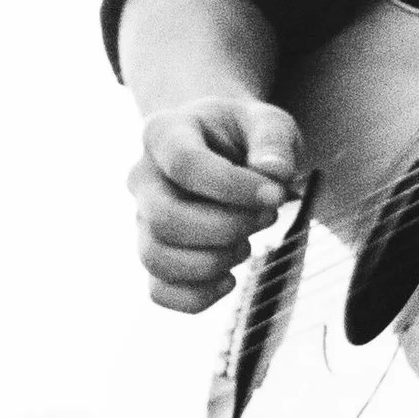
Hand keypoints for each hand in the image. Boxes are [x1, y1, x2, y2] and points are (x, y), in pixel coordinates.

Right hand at [128, 97, 303, 311]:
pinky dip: (197, 296)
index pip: (184, 164)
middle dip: (226, 228)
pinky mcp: (154, 253)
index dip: (232, 186)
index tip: (276, 195)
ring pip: (158, 258)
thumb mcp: (267, 121)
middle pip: (165, 218)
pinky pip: (158, 291)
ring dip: (214, 261)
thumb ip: (273, 140)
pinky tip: (229, 279)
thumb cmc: (244, 134)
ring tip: (247, 242)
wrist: (224, 148)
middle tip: (268, 217)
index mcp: (164, 132)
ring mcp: (142, 219)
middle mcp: (143, 177)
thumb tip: (274, 173)